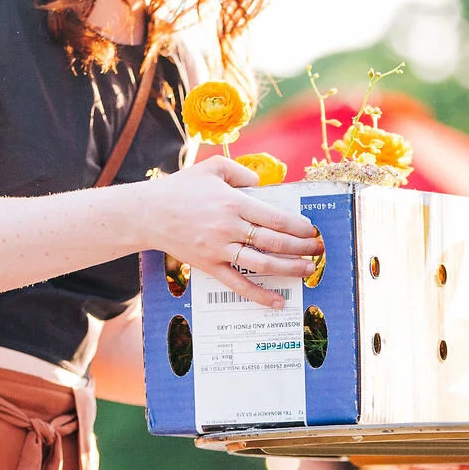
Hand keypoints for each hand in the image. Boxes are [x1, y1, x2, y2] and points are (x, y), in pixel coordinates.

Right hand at [138, 157, 321, 307]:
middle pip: (274, 242)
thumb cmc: (181, 188)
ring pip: (262, 264)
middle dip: (302, 247)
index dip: (298, 226)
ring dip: (290, 268)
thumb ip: (241, 172)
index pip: (275, 218)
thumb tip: (262, 185)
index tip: (312, 230)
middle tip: (319, 249)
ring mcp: (220, 250)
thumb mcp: (212, 167)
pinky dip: (260, 295)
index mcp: (234, 203)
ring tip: (309, 269)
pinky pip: (239, 284)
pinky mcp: (210, 266)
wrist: (149, 213)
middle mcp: (229, 228)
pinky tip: (279, 301)